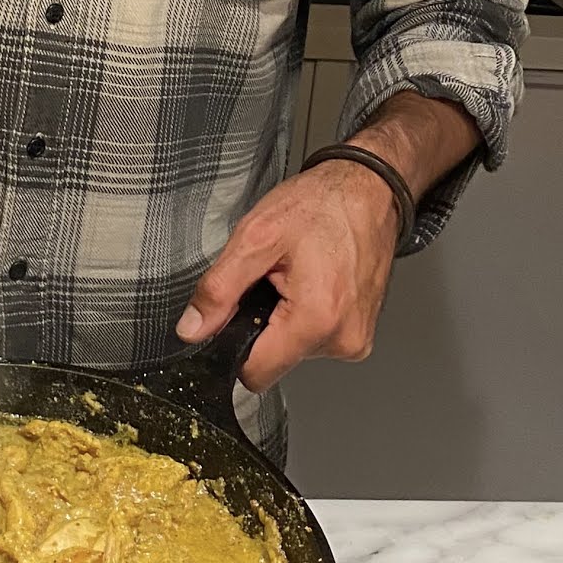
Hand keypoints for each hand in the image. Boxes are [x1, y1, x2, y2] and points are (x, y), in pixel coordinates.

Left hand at [176, 158, 399, 392]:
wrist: (369, 190)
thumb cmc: (322, 205)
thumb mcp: (256, 237)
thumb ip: (219, 289)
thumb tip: (193, 329)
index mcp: (316, 319)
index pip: (255, 373)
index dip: (234, 345)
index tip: (239, 310)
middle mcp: (342, 339)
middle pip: (274, 362)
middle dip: (262, 326)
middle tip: (274, 281)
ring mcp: (356, 340)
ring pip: (293, 352)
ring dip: (284, 321)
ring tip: (296, 278)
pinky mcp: (360, 336)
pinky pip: (315, 342)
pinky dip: (306, 319)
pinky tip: (313, 285)